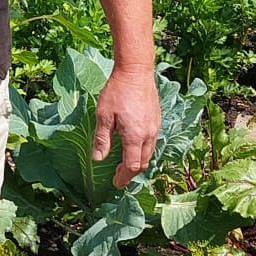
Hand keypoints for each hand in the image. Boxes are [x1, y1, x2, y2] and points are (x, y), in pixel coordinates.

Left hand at [93, 65, 160, 185]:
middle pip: (143, 162)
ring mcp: (155, 127)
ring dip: (137, 162)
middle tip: (118, 176)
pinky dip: (142, 150)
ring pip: (149, 153)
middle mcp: (149, 134)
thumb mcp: (103, 115)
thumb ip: (102, 139)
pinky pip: (152, 142)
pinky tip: (132, 145)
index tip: (115, 184)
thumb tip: (98, 159)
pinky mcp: (157, 119)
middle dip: (131, 172)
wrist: (136, 71)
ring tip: (124, 163)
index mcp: (135, 136)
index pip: (132, 166)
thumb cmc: (117, 91)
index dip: (123, 178)